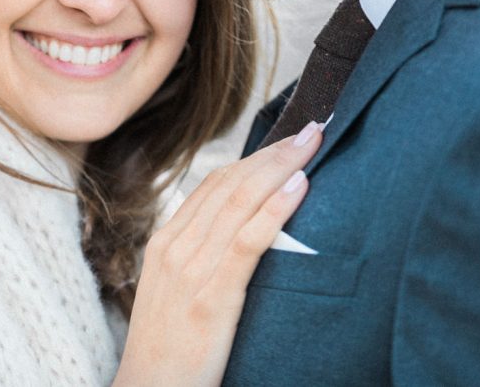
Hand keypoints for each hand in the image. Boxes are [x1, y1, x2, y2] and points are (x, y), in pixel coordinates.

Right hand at [112, 122, 322, 386]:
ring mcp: (190, 269)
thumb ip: (201, 259)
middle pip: (229, 183)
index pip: (214, 183)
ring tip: (313, 144)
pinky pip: (247, 241)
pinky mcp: (210, 296)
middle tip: (311, 129)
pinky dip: (275, 209)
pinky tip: (299, 187)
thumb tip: (240, 234)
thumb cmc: (171, 351)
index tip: (287, 141)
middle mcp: (175, 246)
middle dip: (273, 152)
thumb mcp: (176, 294)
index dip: (254, 157)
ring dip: (280, 167)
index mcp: (166, 241)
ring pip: (239, 202)